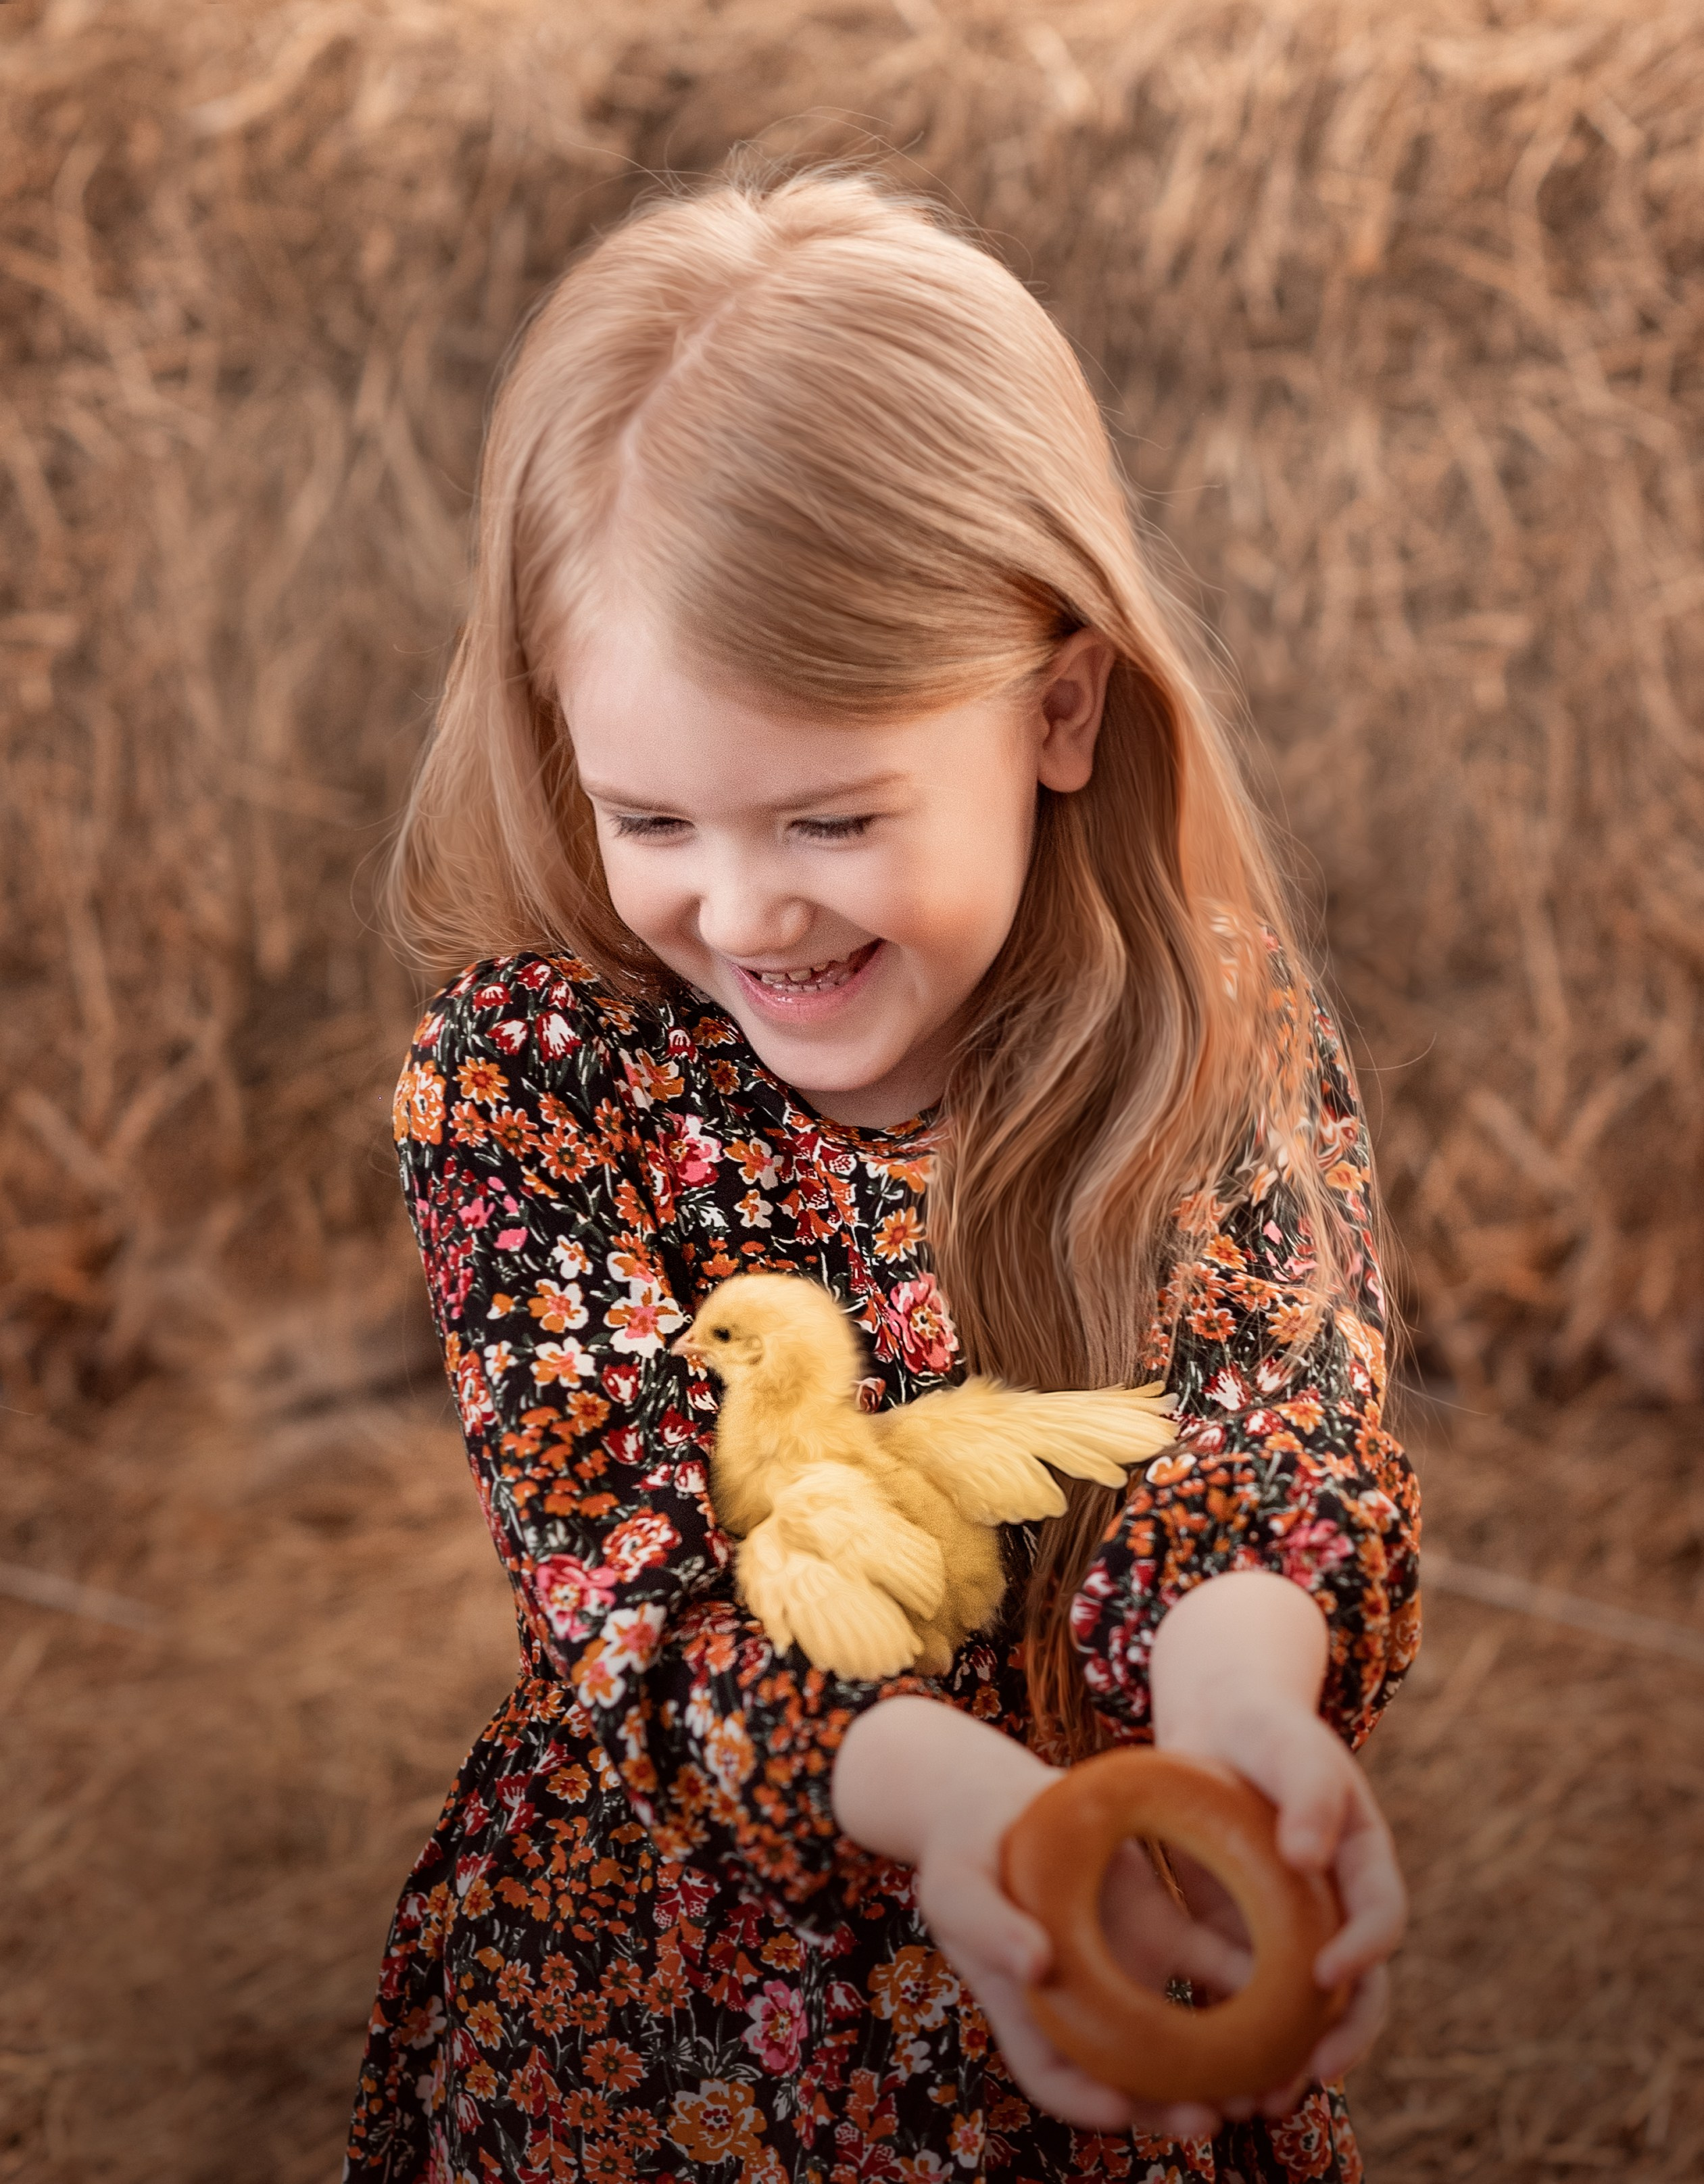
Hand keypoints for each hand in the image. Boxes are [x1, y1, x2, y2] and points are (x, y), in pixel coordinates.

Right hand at [834, 1698, 1252, 2138]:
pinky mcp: (1159, 1927)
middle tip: (1212, 2118)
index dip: (1086, 2103)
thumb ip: (991, 1928)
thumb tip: (1037, 1965)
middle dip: (1171, 2105)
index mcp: (1027, 2008)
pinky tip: (1285, 1987)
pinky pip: (1207, 1962)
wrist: (994, 1798)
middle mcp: (1083, 2004)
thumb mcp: (958, 1889)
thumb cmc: (962, 1850)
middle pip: (1130, 2076)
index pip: (1054, 2076)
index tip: (1120, 2113)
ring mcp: (1125, 1969)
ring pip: (1183, 2033)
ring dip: (1224, 2061)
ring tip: (1262, 2080)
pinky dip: (1247, 1983)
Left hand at [1151, 1571, 1407, 2117]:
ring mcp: (1295, 1927)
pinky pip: (1257, 2003)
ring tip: (1261, 2104)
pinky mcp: (1247, 1939)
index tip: (1328, 1976)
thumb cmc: (1260, 1723)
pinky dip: (1245, 2044)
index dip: (1365, 1949)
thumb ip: (1307, 1789)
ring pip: (1310, 2009)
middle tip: (1309, 2072)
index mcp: (1361, 1856)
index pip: (1380, 1913)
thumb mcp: (1283, 1741)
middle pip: (1360, 1984)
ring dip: (1294, 2059)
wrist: (1217, 1722)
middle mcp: (1338, 1901)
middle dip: (1342, 2035)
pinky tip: (1216, 2081)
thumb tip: (1310, 1856)